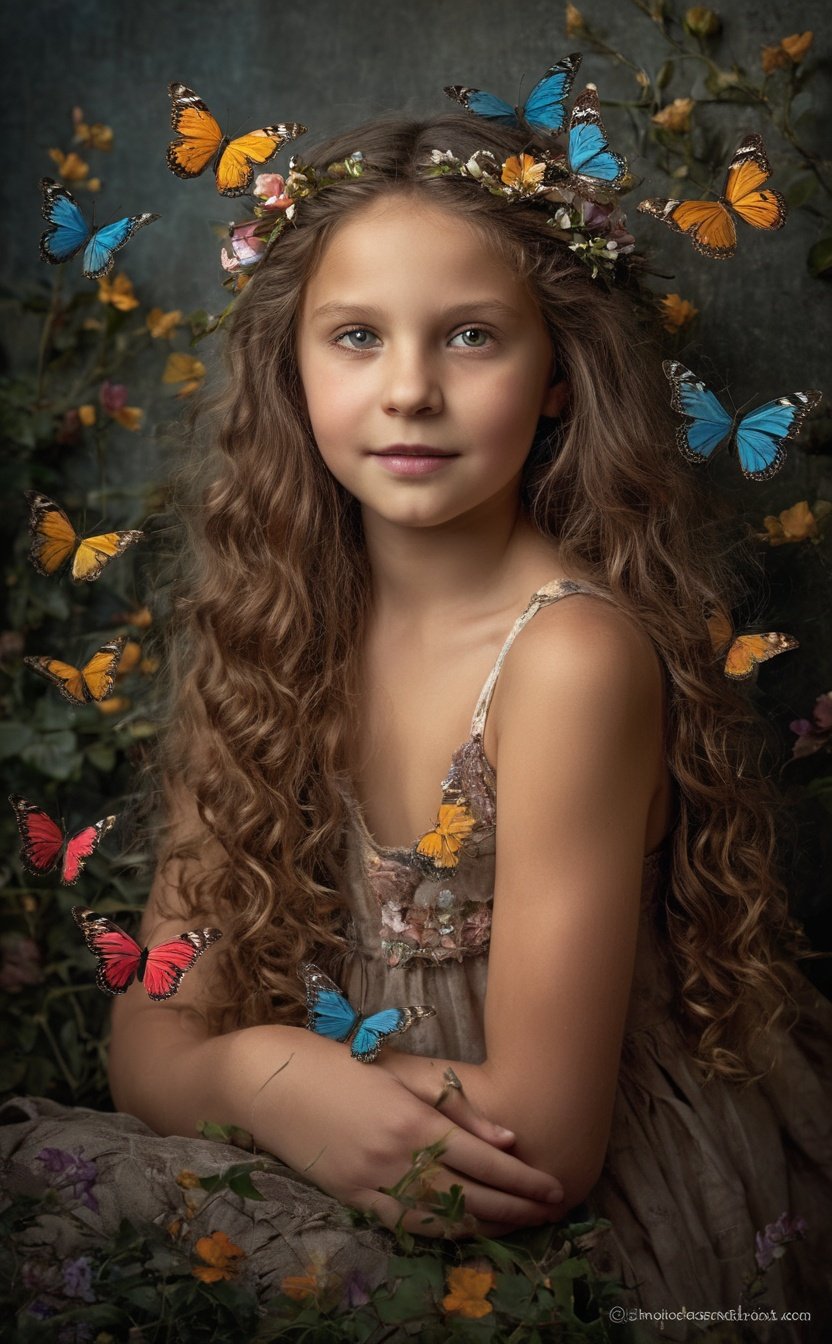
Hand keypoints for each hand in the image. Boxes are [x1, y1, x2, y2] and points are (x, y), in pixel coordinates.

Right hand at [242, 1027, 564, 1237]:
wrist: (268, 1081)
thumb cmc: (336, 1061)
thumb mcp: (398, 1070)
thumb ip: (454, 1103)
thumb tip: (507, 1138)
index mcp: (414, 1119)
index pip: (485, 1161)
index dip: (524, 1180)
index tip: (555, 1188)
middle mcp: (397, 1157)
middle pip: (471, 1195)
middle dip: (516, 1207)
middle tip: (550, 1212)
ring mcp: (371, 1183)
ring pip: (442, 1219)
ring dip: (486, 1225)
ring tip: (519, 1225)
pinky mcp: (349, 1198)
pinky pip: (405, 1226)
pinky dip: (442, 1232)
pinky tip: (465, 1230)